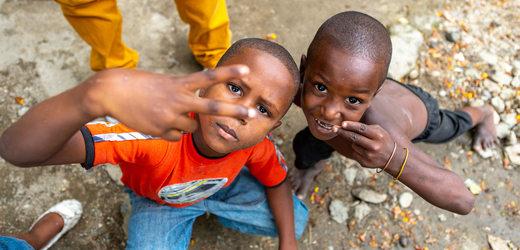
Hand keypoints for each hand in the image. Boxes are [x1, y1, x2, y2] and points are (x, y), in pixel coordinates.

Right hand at [87, 65, 253, 140]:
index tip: (246, 71)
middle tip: (252, 115)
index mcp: (179, 84)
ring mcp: (170, 117)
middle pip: (212, 108)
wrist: (110, 93)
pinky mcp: (161, 131)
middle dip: (234, 112)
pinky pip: (177, 136)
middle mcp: (178, 100)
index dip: (228, 73)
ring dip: (186, 123)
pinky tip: (157, 122)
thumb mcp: (164, 82)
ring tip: (166, 112)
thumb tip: (193, 115)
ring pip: (192, 127)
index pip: (208, 77)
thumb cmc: (137, 85)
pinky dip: (172, 132)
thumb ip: (182, 94)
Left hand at [333, 121, 394, 168]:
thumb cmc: (382, 140)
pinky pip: (354, 152)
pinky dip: (356, 150)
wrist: (390, 157)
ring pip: (353, 145)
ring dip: (354, 142)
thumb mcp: (379, 131)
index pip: (362, 129)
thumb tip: (347, 125)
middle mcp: (374, 146)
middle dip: (343, 132)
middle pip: (354, 137)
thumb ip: (366, 127)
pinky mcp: (364, 163)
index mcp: (378, 136)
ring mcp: (369, 156)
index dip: (351, 125)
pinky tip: (364, 151)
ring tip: (364, 143)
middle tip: (334, 128)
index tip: (342, 123)